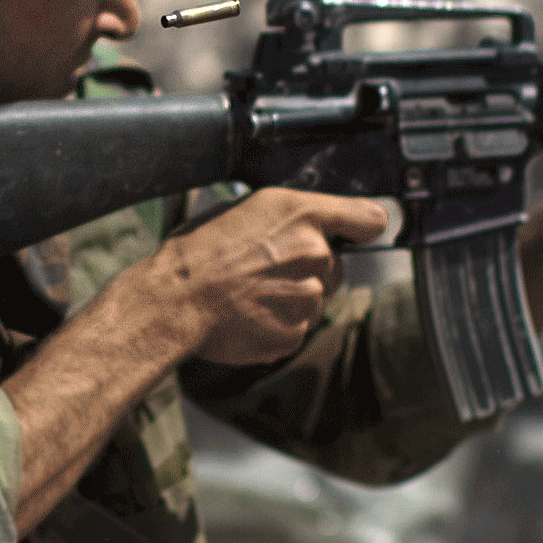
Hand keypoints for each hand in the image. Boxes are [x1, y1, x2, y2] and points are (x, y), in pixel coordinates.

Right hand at [159, 186, 393, 364]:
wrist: (174, 300)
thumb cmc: (198, 251)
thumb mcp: (244, 209)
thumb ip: (290, 216)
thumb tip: (308, 224)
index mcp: (301, 213)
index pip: (368, 219)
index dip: (360, 227)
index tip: (355, 234)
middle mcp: (314, 253)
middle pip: (333, 266)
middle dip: (306, 269)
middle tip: (262, 269)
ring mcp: (308, 297)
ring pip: (312, 299)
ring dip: (289, 298)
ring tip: (247, 293)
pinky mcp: (295, 333)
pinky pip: (295, 327)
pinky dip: (275, 324)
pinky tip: (245, 314)